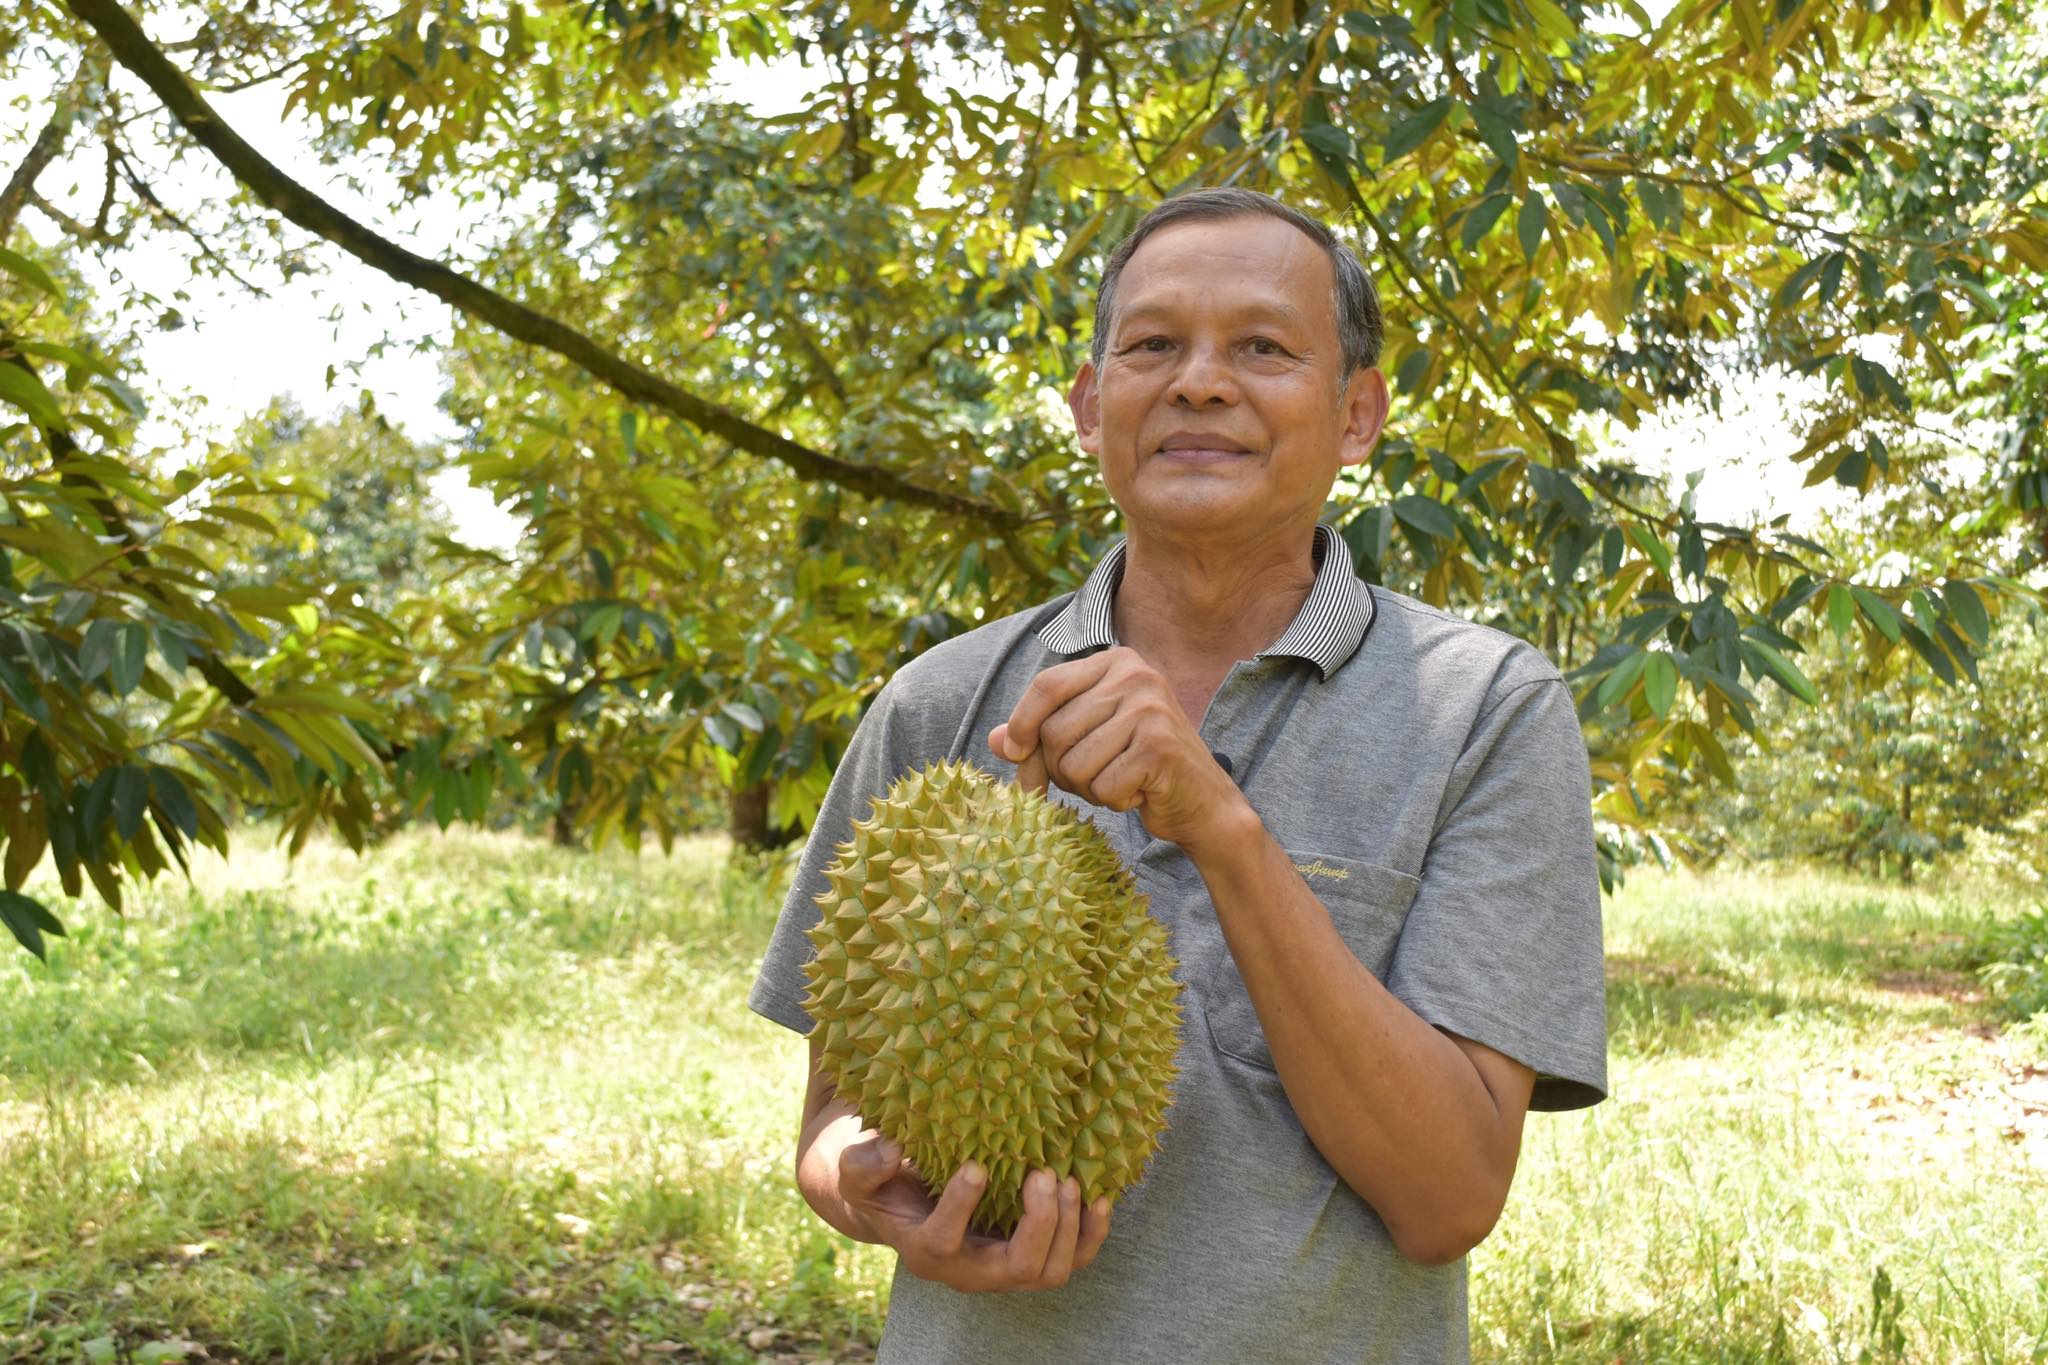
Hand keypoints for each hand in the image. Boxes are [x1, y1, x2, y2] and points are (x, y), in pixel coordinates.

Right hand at [836, 1133, 1111, 1291]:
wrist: (907, 1205)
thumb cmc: (884, 1183)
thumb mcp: (860, 1170)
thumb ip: (866, 1161)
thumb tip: (891, 1148)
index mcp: (924, 1250)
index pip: (943, 1242)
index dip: (962, 1207)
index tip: (976, 1165)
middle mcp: (968, 1270)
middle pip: (1015, 1267)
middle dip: (1038, 1223)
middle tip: (1042, 1173)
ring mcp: (1005, 1268)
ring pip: (1049, 1271)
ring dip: (1067, 1227)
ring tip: (1067, 1180)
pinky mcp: (1032, 1257)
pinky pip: (1072, 1259)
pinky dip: (1090, 1233)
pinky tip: (1098, 1197)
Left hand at [988, 646, 1246, 849]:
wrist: (1202, 803)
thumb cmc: (1137, 768)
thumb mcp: (1087, 741)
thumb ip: (1041, 736)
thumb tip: (994, 740)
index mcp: (1115, 662)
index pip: (1047, 685)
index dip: (1021, 722)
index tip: (1012, 751)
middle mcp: (1135, 675)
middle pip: (1054, 731)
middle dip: (1061, 769)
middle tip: (1094, 776)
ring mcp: (1150, 708)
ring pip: (1074, 764)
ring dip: (1088, 788)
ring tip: (1120, 780)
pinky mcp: (1159, 746)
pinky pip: (1103, 786)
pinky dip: (1114, 801)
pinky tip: (1140, 791)